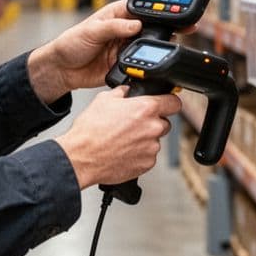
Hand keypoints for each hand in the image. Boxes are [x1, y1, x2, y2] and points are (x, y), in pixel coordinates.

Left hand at [27, 0, 141, 101]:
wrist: (62, 69)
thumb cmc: (71, 42)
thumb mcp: (91, 30)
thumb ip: (114, 27)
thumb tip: (136, 24)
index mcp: (118, 14)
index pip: (140, 7)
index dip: (151, 9)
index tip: (158, 14)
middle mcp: (124, 30)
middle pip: (148, 28)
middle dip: (152, 32)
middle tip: (149, 37)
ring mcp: (126, 47)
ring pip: (145, 47)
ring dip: (145, 50)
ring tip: (136, 51)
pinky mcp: (125, 64)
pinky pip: (138, 66)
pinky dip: (139, 66)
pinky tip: (133, 65)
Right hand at [56, 87, 182, 188]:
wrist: (81, 157)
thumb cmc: (90, 130)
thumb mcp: (104, 99)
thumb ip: (122, 92)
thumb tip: (127, 91)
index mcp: (146, 108)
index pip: (174, 102)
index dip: (169, 101)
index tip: (166, 104)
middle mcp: (153, 128)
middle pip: (164, 122)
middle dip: (152, 122)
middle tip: (133, 124)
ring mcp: (151, 148)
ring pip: (155, 140)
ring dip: (144, 139)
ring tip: (123, 140)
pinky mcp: (147, 164)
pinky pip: (148, 156)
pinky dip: (139, 154)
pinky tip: (123, 151)